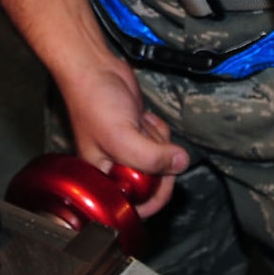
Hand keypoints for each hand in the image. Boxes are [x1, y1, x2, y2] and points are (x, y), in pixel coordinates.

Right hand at [56, 56, 187, 217]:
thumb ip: (151, 158)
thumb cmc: (93, 101)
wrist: (94, 68)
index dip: (152, 199)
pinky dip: (158, 129)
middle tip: (152, 144)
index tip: (163, 185)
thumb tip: (180, 163)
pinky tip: (144, 117)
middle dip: (157, 162)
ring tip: (141, 125)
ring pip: (159, 161)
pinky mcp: (138, 133)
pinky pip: (160, 142)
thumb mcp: (121, 137)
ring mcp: (128, 150)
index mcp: (102, 178)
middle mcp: (115, 168)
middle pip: (152, 184)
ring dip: (158, 141)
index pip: (133, 206)